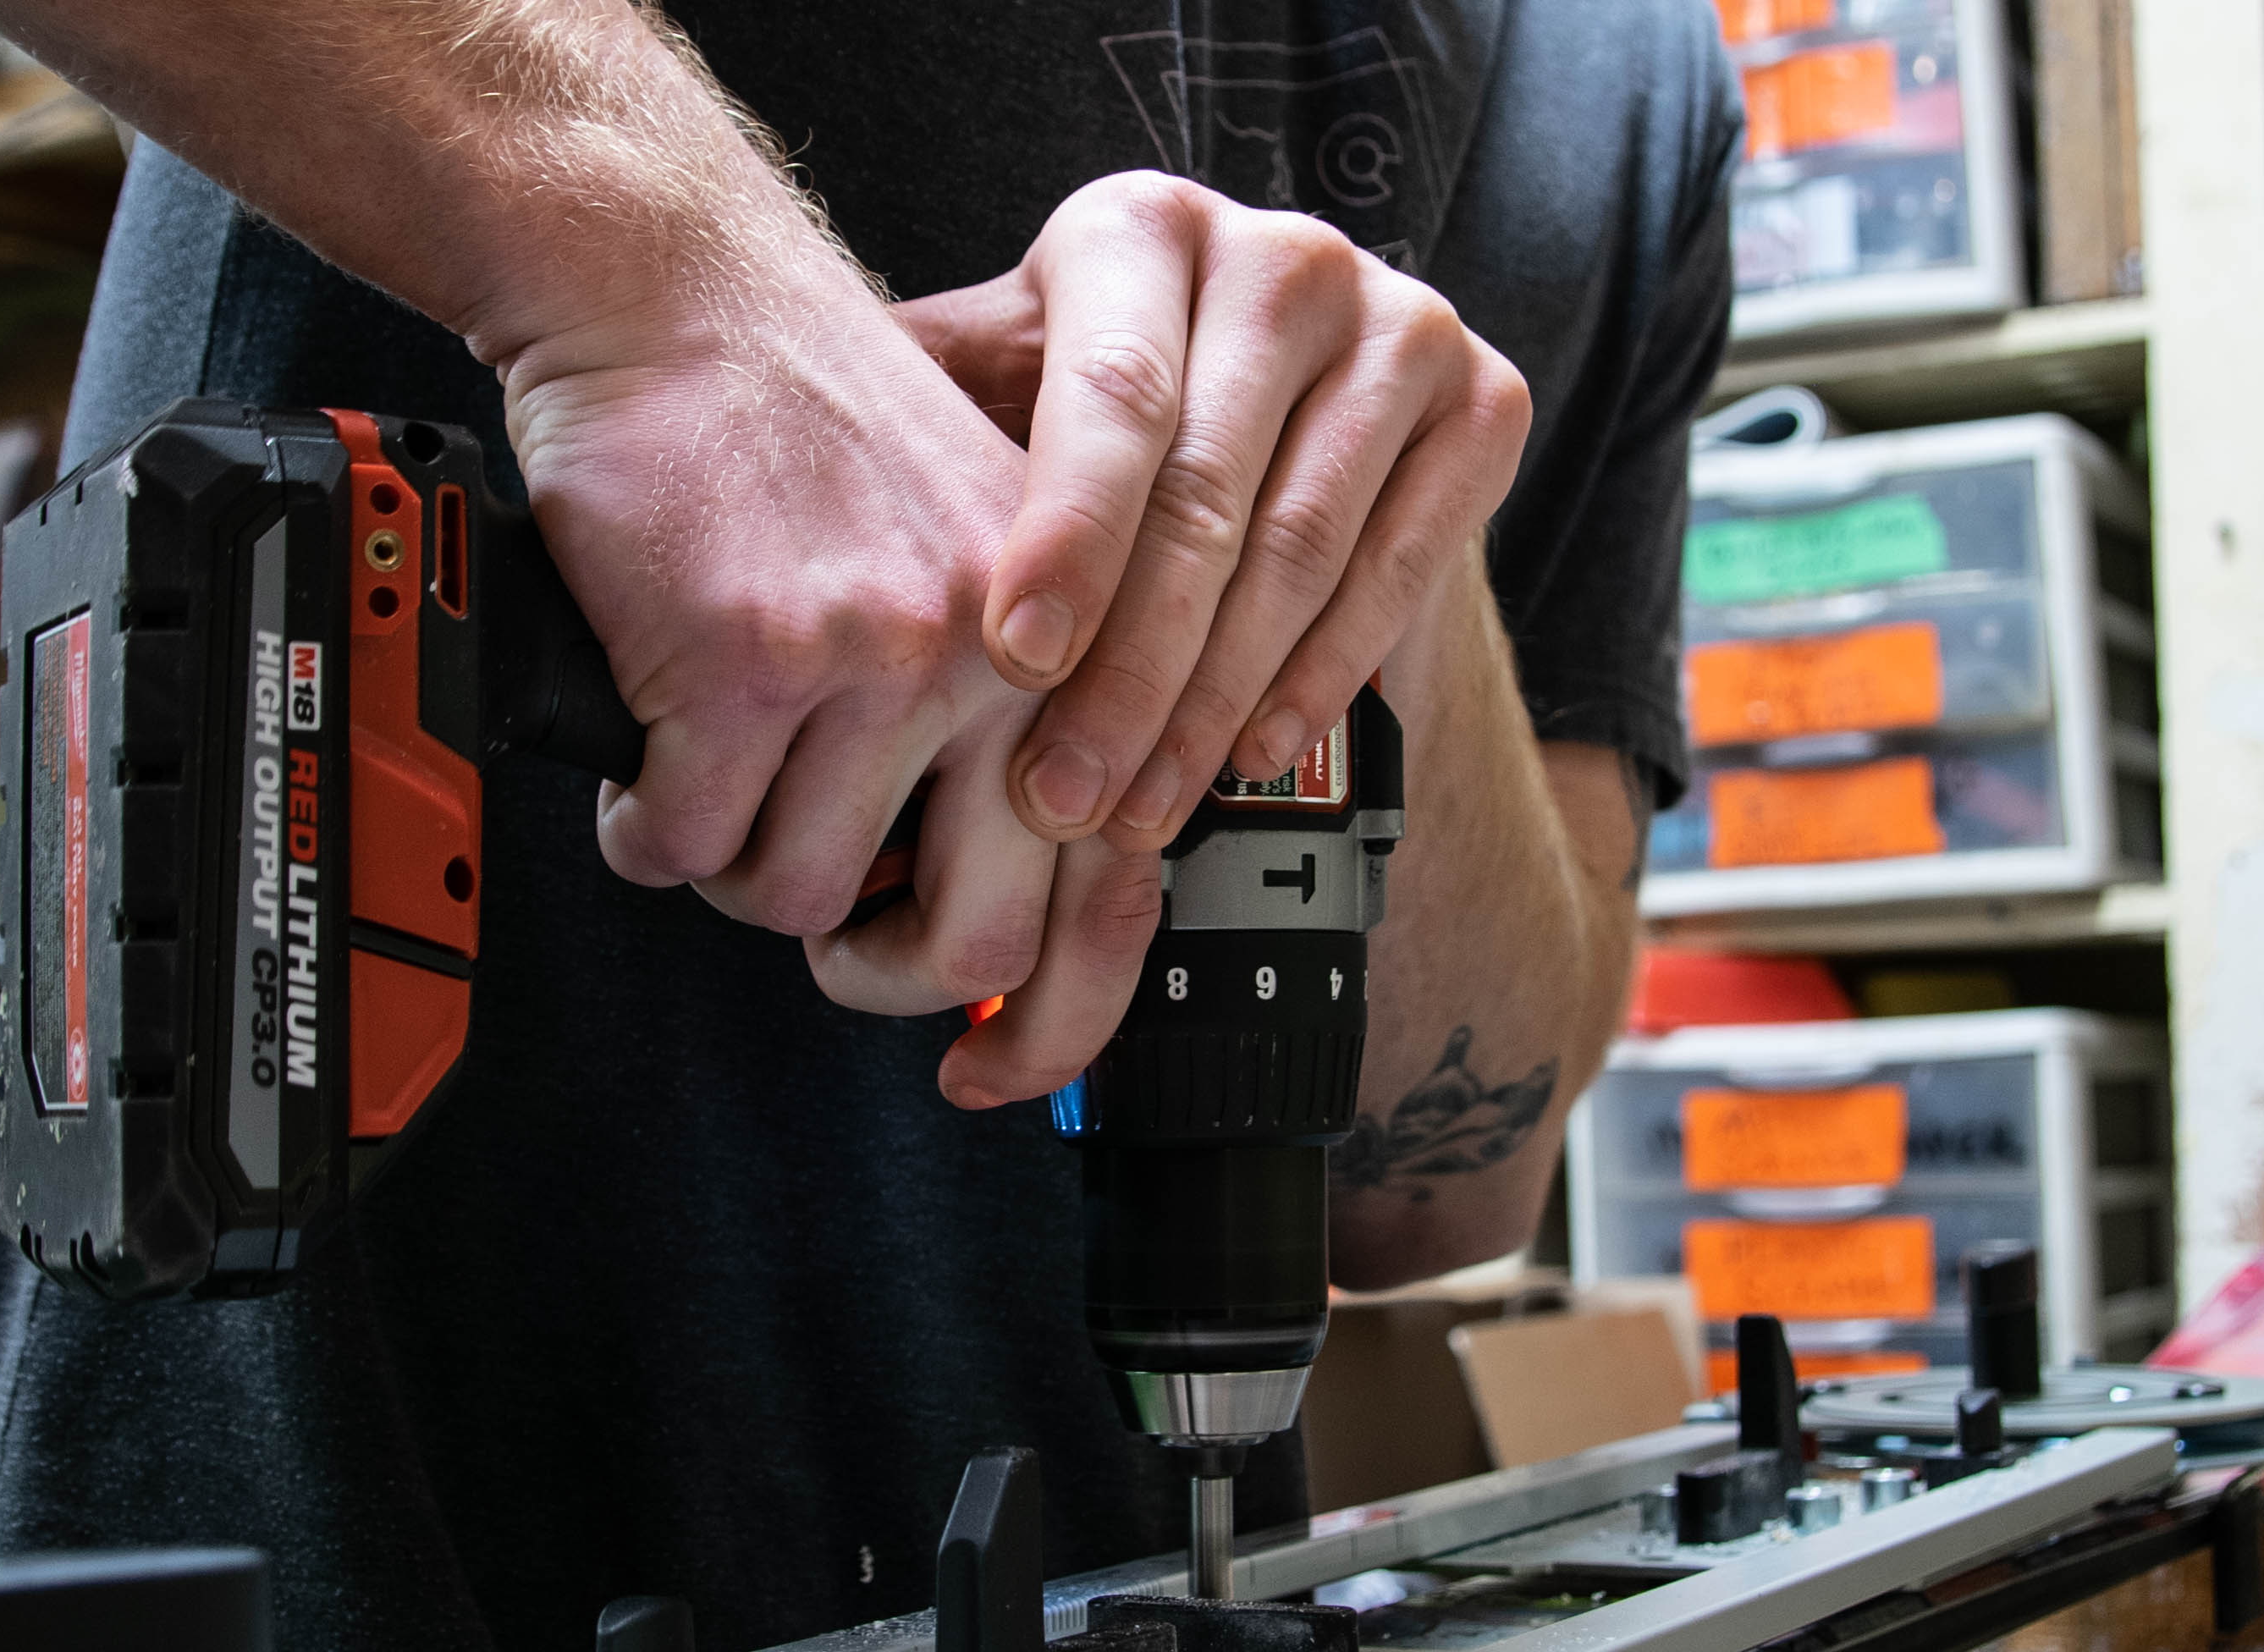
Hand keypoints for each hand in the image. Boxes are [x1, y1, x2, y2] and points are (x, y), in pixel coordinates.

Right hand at [488, 249, 1061, 1014]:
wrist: (683, 299)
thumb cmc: (819, 426)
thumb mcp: (983, 561)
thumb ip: (1013, 720)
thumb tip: (1000, 908)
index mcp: (1075, 651)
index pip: (1110, 890)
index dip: (1055, 1024)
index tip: (992, 1073)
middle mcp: (1001, 666)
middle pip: (973, 945)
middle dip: (880, 978)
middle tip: (832, 942)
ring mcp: (877, 666)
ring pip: (796, 899)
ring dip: (733, 870)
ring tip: (715, 779)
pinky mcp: (746, 664)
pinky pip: (685, 847)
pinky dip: (646, 830)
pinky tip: (648, 756)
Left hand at [894, 171, 1530, 851]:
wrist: (1284, 385)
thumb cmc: (1100, 406)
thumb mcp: (997, 388)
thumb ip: (919, 436)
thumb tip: (778, 540)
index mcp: (1140, 231)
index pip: (1109, 395)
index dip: (1065, 539)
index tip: (1012, 664)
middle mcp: (1282, 257)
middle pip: (1206, 495)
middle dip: (1127, 671)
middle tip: (1063, 796)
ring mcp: (1400, 323)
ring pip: (1299, 552)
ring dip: (1212, 704)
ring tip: (1139, 808)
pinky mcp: (1485, 402)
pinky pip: (1398, 571)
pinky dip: (1319, 679)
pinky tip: (1248, 755)